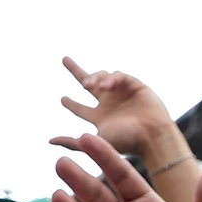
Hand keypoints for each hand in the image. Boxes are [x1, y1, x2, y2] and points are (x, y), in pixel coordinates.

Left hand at [52, 58, 173, 159]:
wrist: (152, 136)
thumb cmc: (127, 143)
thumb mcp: (95, 142)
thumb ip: (72, 142)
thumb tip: (49, 141)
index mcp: (101, 119)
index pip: (82, 109)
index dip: (71, 104)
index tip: (63, 99)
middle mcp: (110, 105)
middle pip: (90, 84)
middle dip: (76, 71)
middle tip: (64, 59)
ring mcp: (122, 94)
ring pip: (102, 77)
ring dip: (94, 78)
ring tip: (88, 85)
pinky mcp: (135, 86)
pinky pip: (119, 75)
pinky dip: (110, 78)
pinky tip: (106, 86)